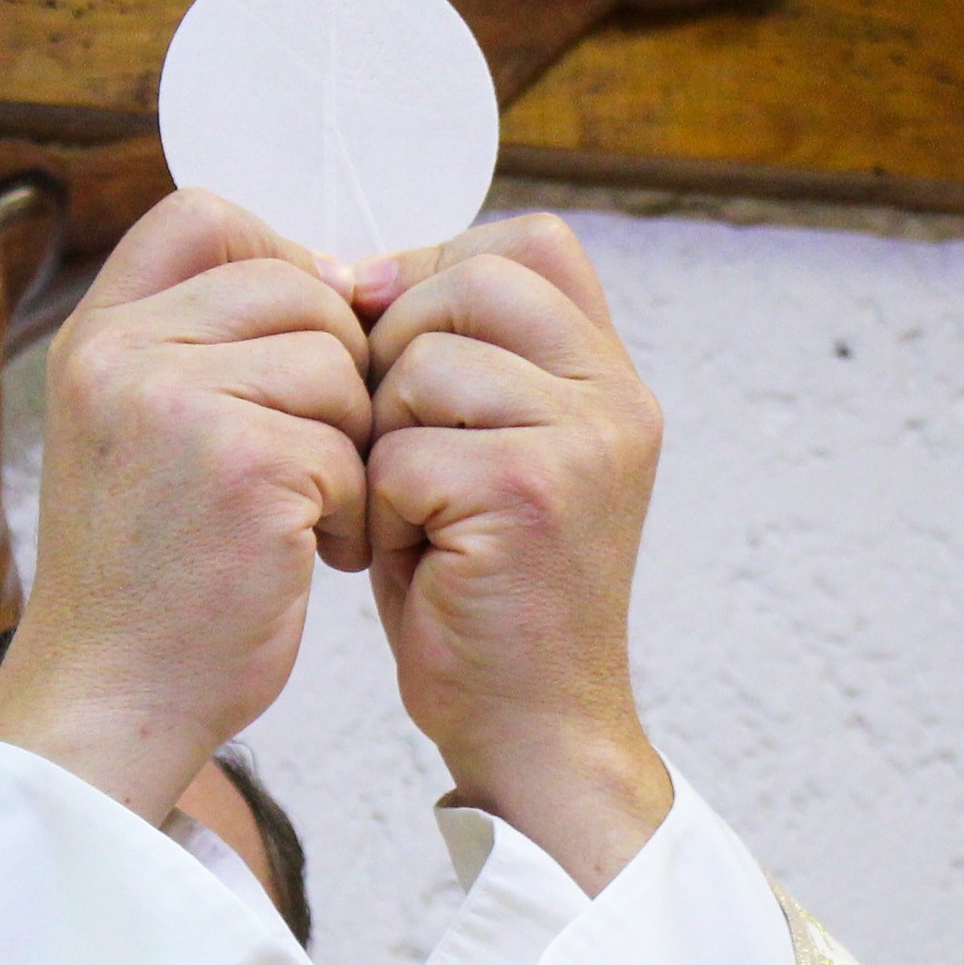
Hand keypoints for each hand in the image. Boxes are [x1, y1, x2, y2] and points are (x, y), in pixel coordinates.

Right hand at [0, 191, 370, 823]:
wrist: (111, 700)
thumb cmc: (143, 582)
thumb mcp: (135, 435)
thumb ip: (200, 349)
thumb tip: (342, 277)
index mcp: (94, 339)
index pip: (204, 216)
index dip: (277, 258)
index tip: (300, 341)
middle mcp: (121, 354)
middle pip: (294, 286)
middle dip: (330, 370)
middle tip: (307, 458)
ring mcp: (176, 401)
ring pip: (334, 364)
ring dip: (345, 444)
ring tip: (299, 515)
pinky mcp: (242, 461)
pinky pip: (350, 444)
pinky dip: (348, 509)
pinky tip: (303, 557)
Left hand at [353, 216, 670, 891]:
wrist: (529, 722)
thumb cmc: (475, 586)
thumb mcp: (477, 448)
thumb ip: (451, 356)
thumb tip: (348, 270)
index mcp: (606, 369)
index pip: (522, 241)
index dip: (430, 273)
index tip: (379, 339)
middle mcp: (615, 392)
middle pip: (464, 283)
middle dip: (393, 355)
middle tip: (395, 446)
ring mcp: (583, 439)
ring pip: (418, 366)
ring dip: (382, 442)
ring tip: (412, 512)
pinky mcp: (532, 493)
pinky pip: (399, 453)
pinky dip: (380, 510)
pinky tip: (415, 558)